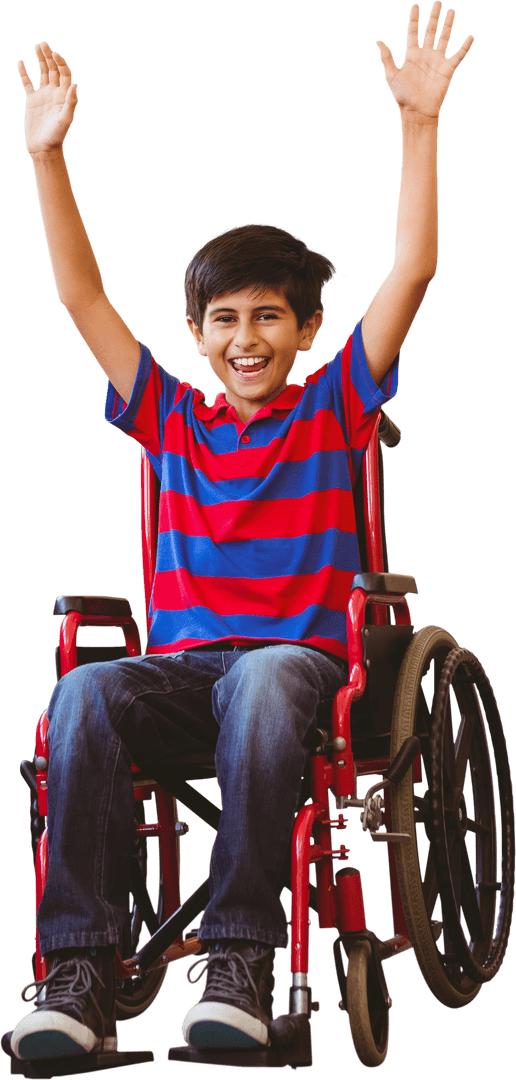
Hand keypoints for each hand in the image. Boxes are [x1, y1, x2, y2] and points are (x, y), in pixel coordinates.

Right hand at [18, 43, 77, 155]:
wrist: (43, 148)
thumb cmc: (56, 136)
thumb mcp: (65, 119)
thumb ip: (71, 102)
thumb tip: (75, 85)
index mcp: (64, 96)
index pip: (64, 74)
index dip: (60, 62)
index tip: (54, 53)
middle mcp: (54, 93)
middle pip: (53, 69)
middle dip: (49, 56)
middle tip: (43, 44)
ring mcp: (43, 96)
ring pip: (43, 73)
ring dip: (40, 59)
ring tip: (37, 46)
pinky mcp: (32, 100)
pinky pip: (28, 83)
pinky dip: (24, 73)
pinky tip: (21, 62)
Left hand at [377, 3, 473, 119]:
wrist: (417, 111)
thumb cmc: (403, 96)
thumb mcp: (392, 76)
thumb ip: (387, 58)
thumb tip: (379, 41)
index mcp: (412, 55)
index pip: (413, 32)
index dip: (414, 19)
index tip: (415, 6)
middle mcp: (425, 55)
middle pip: (430, 31)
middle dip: (434, 17)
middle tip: (437, 2)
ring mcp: (437, 61)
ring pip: (444, 38)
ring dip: (448, 25)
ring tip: (451, 11)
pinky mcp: (448, 69)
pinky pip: (458, 55)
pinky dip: (465, 47)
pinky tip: (470, 37)